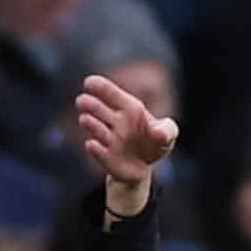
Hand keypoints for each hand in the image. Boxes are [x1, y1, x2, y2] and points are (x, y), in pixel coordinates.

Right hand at [76, 74, 178, 218]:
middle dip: (90, 104)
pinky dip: (95, 149)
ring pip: (95, 128)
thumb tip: (159, 133)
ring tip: (86, 119)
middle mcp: (113, 121)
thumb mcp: (168, 135)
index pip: (111, 93)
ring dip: (90, 124)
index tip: (89, 82)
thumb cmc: (154, 143)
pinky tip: (92, 144)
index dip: (100, 87)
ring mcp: (107, 139)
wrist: (143, 168)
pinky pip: (99, 152)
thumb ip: (168, 130)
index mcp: (127, 108)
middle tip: (82, 101)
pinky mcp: (105, 157)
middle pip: (97, 109)